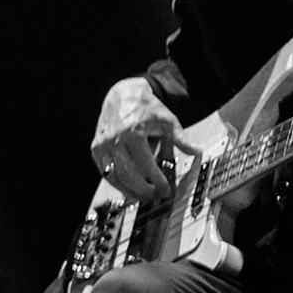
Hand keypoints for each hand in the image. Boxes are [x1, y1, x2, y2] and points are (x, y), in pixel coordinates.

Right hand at [90, 76, 203, 201]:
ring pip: (113, 176)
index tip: (166, 190)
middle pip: (128, 175)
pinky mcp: (96, 147)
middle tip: (156, 196)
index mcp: (133, 133)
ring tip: (143, 196)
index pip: (146, 166)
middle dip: (143, 190)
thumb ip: (181, 139)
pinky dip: (115, 183)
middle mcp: (114, 139)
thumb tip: (196, 151)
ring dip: (128, 191)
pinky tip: (128, 188)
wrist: (124, 95)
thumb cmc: (146, 108)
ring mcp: (102, 143)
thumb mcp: (167, 121)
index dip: (157, 182)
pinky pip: (104, 171)